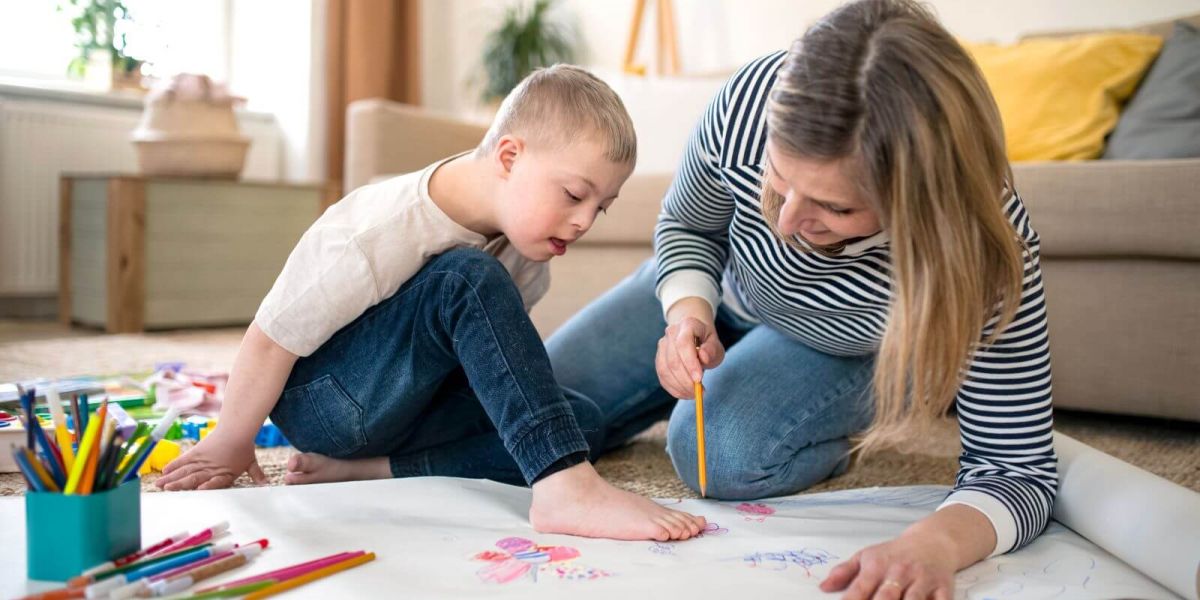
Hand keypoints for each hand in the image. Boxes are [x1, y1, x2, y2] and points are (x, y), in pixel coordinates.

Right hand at [156, 428, 266, 489]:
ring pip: (185, 470)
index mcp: (225, 473)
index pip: (215, 482)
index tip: (198, 490)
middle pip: (194, 477)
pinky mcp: (196, 452)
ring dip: (172, 478)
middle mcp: (212, 468)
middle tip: (167, 490)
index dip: (207, 485)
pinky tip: (164, 471)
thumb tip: (267, 484)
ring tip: (160, 485)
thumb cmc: (244, 447)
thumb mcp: (250, 462)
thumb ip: (256, 474)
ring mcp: (203, 460)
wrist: (236, 428)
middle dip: (180, 484)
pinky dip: (173, 465)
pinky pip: (183, 460)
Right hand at [656, 299, 724, 397]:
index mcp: (687, 324)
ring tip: (693, 394)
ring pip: (665, 369)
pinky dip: (673, 388)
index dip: (690, 363)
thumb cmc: (706, 343)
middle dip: (685, 380)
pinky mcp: (659, 358)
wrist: (694, 336)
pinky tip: (684, 393)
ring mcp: (662, 345)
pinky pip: (662, 376)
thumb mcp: (715, 345)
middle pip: (673, 360)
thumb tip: (703, 357)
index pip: (683, 344)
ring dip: (679, 386)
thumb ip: (712, 350)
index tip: (699, 379)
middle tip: (698, 392)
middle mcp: (671, 332)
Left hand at [820, 530, 956, 599]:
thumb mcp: (867, 556)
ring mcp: (922, 581)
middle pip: (886, 598)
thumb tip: (823, 587)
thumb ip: (844, 572)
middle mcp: (899, 573)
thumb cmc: (896, 553)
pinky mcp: (943, 588)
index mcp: (877, 566)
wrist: (932, 542)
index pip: (860, 589)